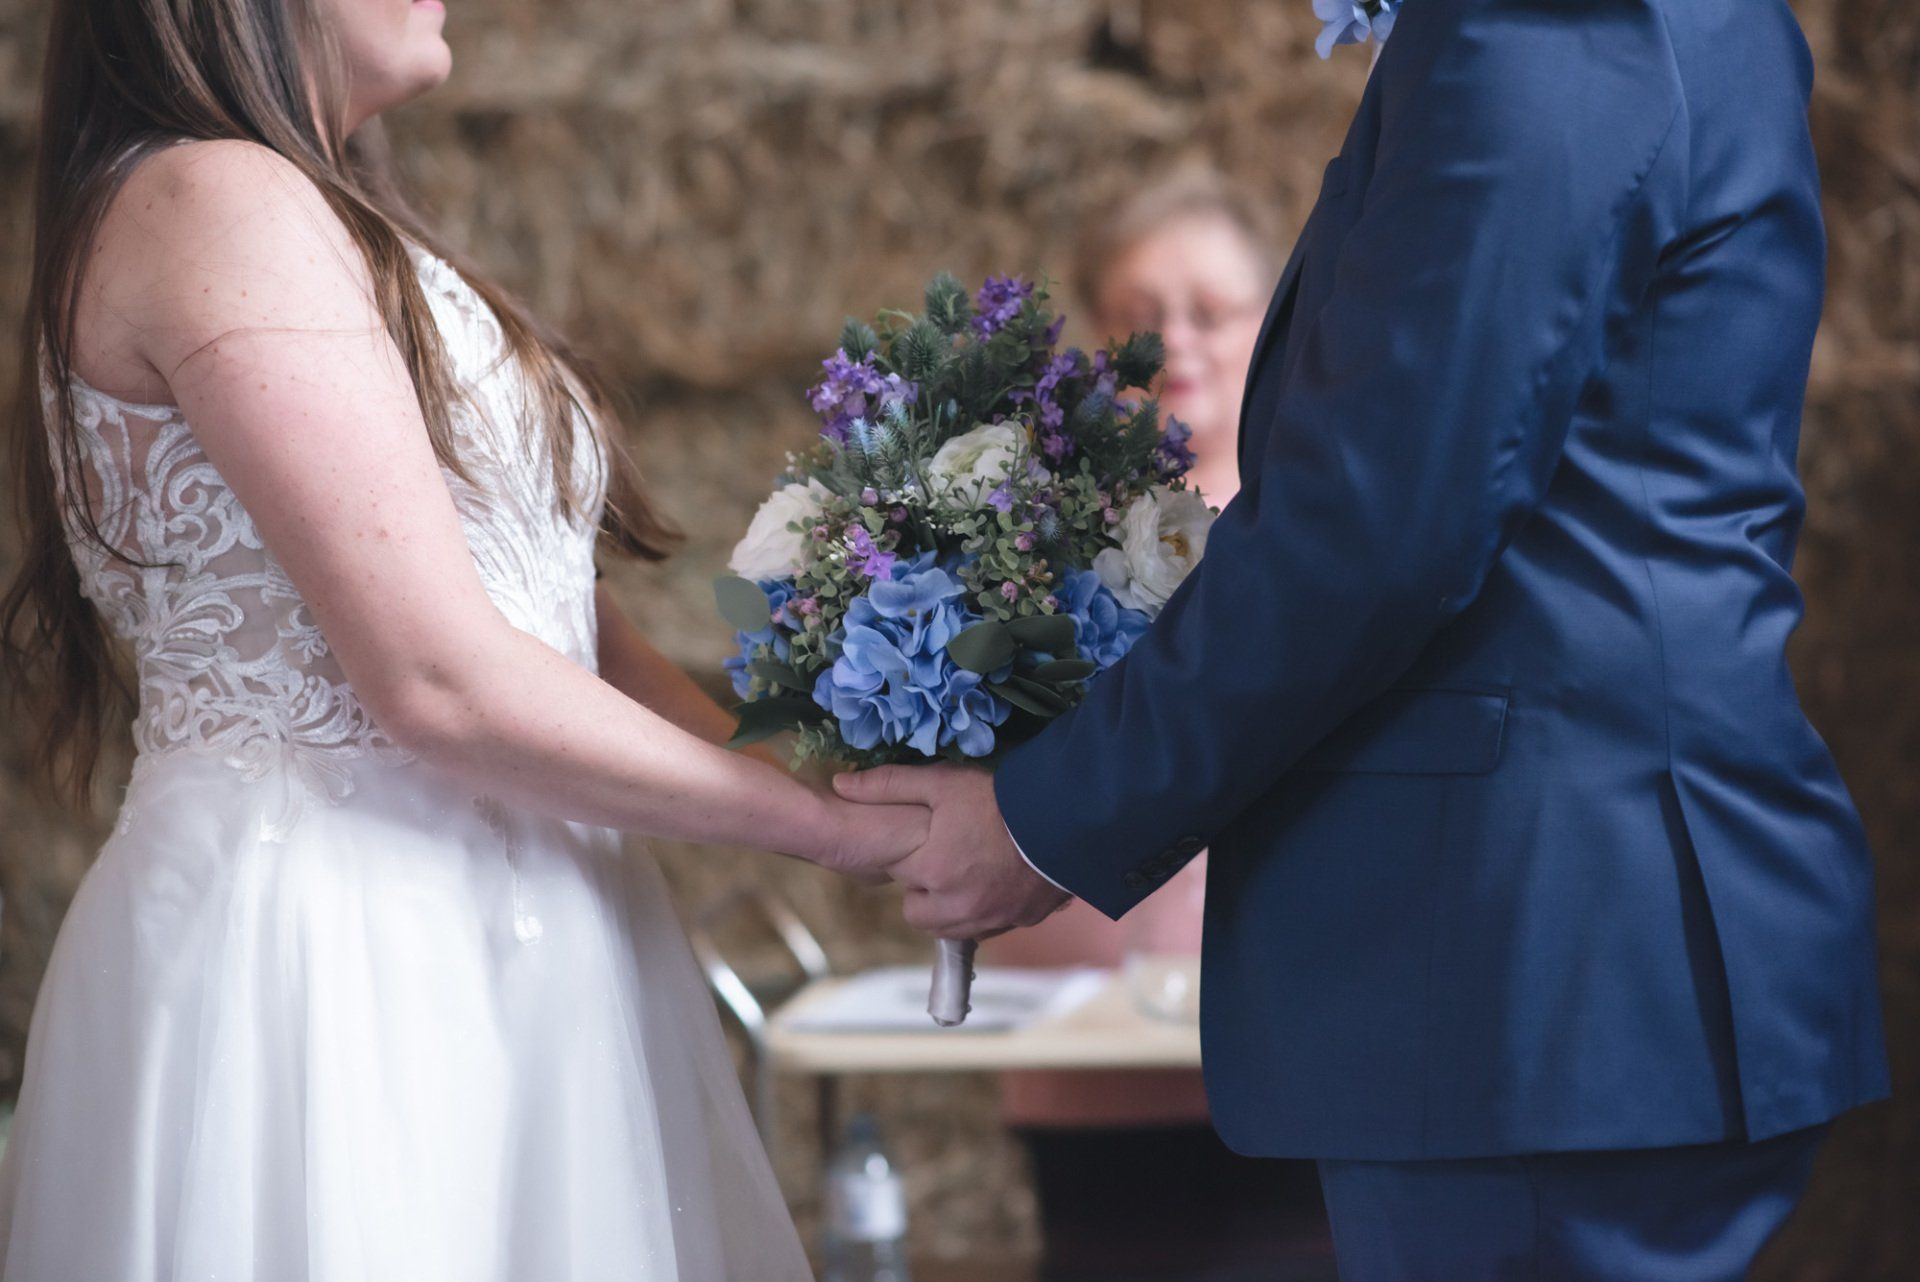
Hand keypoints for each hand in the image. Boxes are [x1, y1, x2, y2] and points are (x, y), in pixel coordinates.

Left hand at [833, 764, 1069, 937]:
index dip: (910, 854)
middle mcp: (953, 906)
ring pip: (946, 927)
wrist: (1068, 823)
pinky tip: (993, 884)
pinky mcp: (1014, 924)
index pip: (896, 872)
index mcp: (929, 871)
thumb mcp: (942, 783)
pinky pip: (982, 930)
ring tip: (968, 872)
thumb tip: (840, 786)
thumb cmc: (1000, 800)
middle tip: (947, 855)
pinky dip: (980, 914)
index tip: (926, 837)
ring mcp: (986, 920)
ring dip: (948, 907)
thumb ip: (889, 786)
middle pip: (916, 911)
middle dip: (924, 888)